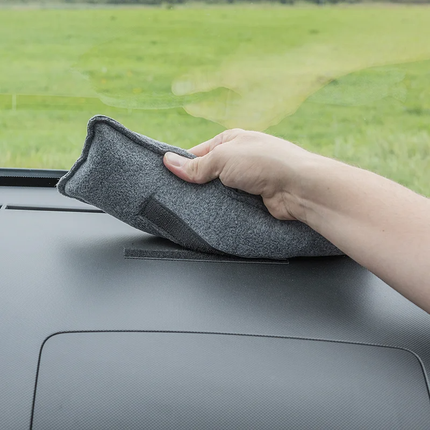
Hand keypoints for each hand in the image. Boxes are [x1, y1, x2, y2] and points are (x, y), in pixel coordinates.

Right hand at [163, 129, 316, 220]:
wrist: (298, 187)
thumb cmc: (264, 162)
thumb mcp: (223, 158)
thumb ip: (197, 165)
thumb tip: (168, 161)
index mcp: (230, 140)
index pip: (198, 152)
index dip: (183, 164)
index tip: (167, 177)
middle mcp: (238, 158)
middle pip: (207, 173)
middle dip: (194, 184)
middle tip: (176, 197)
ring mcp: (246, 179)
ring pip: (218, 190)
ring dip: (208, 199)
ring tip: (191, 208)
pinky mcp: (252, 198)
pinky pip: (230, 203)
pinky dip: (221, 208)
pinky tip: (210, 215)